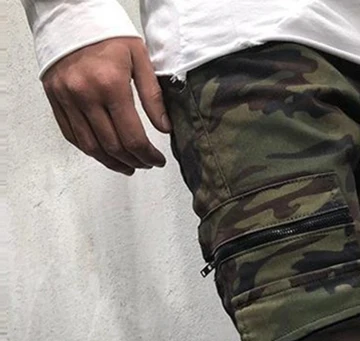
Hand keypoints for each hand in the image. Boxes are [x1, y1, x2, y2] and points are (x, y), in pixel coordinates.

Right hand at [42, 37, 170, 175]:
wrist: (69, 14)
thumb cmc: (107, 33)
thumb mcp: (139, 57)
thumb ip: (153, 95)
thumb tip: (164, 129)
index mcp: (110, 85)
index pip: (132, 137)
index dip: (147, 156)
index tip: (157, 160)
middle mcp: (85, 95)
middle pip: (112, 147)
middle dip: (133, 161)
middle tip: (145, 163)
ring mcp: (67, 98)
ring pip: (91, 147)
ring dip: (111, 162)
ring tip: (127, 165)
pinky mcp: (54, 98)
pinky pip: (72, 135)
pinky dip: (90, 150)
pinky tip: (104, 153)